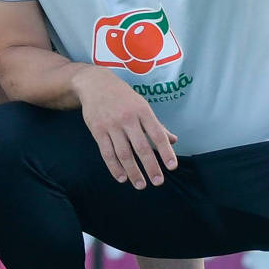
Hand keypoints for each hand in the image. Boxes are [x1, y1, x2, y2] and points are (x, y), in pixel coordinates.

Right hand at [71, 67, 177, 188]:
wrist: (94, 84)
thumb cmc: (123, 96)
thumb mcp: (142, 105)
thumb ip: (157, 125)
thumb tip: (174, 141)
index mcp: (142, 111)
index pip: (157, 134)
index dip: (166, 151)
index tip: (172, 167)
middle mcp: (127, 118)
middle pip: (141, 147)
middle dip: (150, 166)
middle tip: (158, 181)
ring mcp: (111, 125)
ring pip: (123, 153)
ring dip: (133, 171)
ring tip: (140, 185)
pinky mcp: (97, 130)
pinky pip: (107, 152)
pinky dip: (114, 167)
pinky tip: (122, 178)